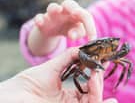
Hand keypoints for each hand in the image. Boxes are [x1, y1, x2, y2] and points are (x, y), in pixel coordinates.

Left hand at [0, 48, 116, 102]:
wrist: (13, 96)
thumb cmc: (29, 82)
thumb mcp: (52, 67)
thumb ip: (69, 58)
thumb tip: (83, 48)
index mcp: (69, 93)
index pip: (88, 84)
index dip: (95, 72)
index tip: (102, 60)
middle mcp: (72, 102)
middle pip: (93, 92)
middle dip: (98, 79)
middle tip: (98, 66)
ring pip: (93, 101)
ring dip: (99, 88)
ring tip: (96, 75)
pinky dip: (98, 100)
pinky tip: (110, 99)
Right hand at [34, 0, 96, 39]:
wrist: (54, 29)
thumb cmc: (69, 28)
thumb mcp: (76, 32)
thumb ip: (78, 33)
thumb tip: (72, 36)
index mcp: (76, 13)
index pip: (85, 16)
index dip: (90, 26)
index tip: (92, 39)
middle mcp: (65, 11)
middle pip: (68, 3)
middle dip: (73, 7)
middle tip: (76, 14)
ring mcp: (53, 14)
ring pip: (52, 6)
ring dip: (54, 8)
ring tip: (57, 10)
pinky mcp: (43, 19)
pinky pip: (39, 16)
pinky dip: (39, 19)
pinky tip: (40, 23)